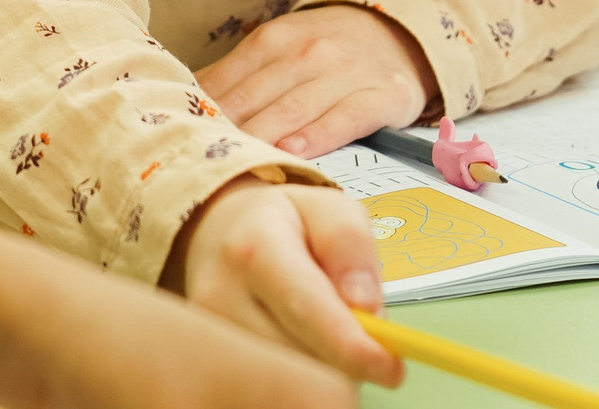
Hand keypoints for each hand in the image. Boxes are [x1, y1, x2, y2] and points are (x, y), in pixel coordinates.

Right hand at [168, 177, 397, 387]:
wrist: (218, 234)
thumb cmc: (286, 223)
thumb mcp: (330, 209)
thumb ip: (351, 249)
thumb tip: (365, 309)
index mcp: (255, 248)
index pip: (305, 308)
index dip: (350, 347)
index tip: (391, 370)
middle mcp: (220, 296)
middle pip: (294, 358)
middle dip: (341, 363)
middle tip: (365, 348)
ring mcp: (207, 337)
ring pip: (282, 382)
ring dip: (320, 370)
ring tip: (322, 333)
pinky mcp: (207, 365)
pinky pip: (264, 390)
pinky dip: (296, 381)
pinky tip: (300, 349)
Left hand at [198, 6, 438, 158]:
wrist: (397, 31)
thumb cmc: (324, 52)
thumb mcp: (280, 49)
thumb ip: (235, 78)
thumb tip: (179, 107)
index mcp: (273, 40)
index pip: (225, 83)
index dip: (199, 117)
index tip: (175, 145)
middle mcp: (307, 52)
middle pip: (253, 100)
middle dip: (224, 135)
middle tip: (198, 167)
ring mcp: (345, 73)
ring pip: (293, 110)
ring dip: (261, 139)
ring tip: (236, 165)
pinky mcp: (381, 95)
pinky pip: (344, 117)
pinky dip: (317, 135)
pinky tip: (294, 152)